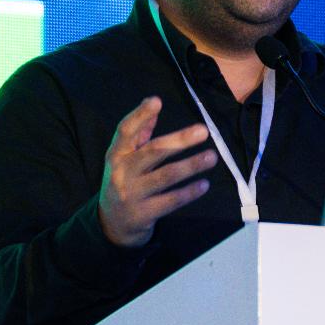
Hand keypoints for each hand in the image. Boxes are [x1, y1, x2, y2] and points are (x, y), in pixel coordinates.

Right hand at [97, 97, 217, 246]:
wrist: (112, 224)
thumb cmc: (125, 181)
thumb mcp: (125, 158)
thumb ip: (139, 134)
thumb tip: (154, 103)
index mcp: (116, 154)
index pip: (125, 131)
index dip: (140, 115)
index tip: (157, 101)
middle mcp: (122, 172)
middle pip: (153, 152)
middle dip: (179, 140)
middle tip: (203, 130)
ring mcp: (132, 194)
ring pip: (166, 176)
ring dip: (191, 165)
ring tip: (211, 157)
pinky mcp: (144, 214)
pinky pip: (171, 201)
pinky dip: (189, 192)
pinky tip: (204, 184)